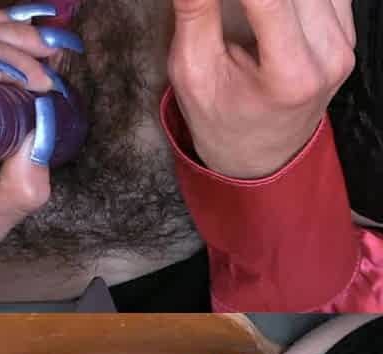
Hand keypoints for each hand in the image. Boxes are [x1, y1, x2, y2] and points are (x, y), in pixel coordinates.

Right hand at [168, 0, 355, 177]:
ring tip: (238, 7)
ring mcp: (343, 43)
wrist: (258, 154)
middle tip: (220, 4)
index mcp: (290, 76)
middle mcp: (329, 55)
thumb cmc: (221, 120)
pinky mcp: (345, 33)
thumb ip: (195, 13)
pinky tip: (264, 7)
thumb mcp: (193, 73)